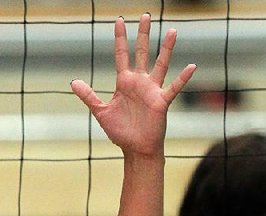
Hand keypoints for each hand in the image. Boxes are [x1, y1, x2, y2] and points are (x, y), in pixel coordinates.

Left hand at [71, 14, 195, 157]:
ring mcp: (152, 90)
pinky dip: (182, 78)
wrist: (135, 149)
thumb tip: (74, 82)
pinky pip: (174, 87)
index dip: (120, 38)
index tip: (118, 20)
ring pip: (160, 64)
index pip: (121, 55)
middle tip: (145, 15)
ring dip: (166, 48)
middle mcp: (139, 82)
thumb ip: (89, 96)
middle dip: (142, 34)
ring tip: (172, 30)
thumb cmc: (120, 132)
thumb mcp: (101, 112)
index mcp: (124, 82)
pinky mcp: (161, 101)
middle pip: (141, 52)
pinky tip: (191, 66)